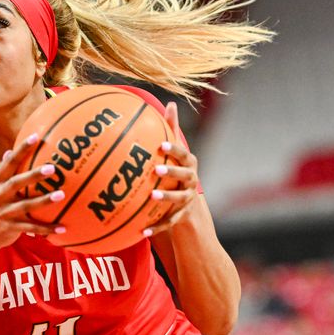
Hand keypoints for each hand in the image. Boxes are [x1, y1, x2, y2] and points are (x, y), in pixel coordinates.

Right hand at [0, 133, 65, 250]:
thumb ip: (1, 170)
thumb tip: (10, 151)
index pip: (9, 162)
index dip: (22, 149)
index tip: (36, 137)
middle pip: (17, 183)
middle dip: (33, 175)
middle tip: (52, 168)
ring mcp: (5, 212)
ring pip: (26, 206)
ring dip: (44, 201)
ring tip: (61, 194)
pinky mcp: (12, 228)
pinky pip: (32, 228)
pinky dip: (47, 229)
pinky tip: (63, 228)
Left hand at [144, 101, 200, 234]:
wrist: (190, 204)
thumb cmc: (177, 169)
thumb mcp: (176, 151)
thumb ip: (171, 129)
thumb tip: (170, 102)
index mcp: (189, 165)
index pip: (184, 155)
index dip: (174, 150)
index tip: (161, 145)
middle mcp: (191, 182)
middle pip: (185, 176)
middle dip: (173, 172)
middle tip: (157, 170)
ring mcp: (187, 200)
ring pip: (179, 200)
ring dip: (167, 198)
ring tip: (152, 196)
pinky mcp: (180, 216)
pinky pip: (168, 222)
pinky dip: (156, 227)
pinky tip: (141, 231)